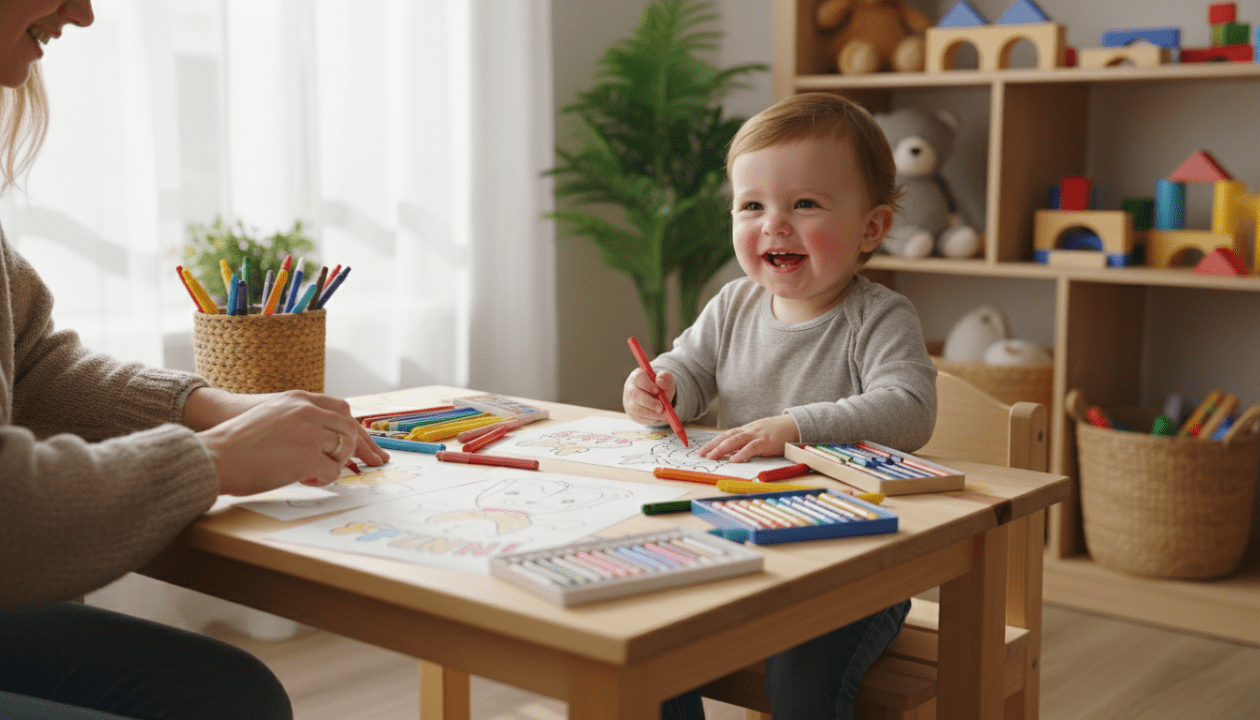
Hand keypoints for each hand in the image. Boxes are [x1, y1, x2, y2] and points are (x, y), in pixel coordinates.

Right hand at [190, 389, 389, 495]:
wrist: (214, 455)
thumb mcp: (271, 416)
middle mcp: (308, 411)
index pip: (341, 409)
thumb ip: (297, 420)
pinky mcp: (309, 457)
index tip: (367, 444)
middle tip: (371, 464)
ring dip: (335, 464)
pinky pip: (332, 471)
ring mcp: (310, 433)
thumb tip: (321, 439)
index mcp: (298, 399)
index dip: (355, 428)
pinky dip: (324, 479)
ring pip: (343, 449)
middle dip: (360, 449)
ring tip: (315, 473)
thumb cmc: (236, 442)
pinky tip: (306, 480)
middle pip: (350, 428)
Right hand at [623, 368, 676, 425]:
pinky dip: (649, 419)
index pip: (638, 378)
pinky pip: (638, 418)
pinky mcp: (630, 412)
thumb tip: (660, 381)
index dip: (647, 385)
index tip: (657, 391)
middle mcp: (629, 387)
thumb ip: (665, 378)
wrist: (658, 396)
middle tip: (661, 407)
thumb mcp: (666, 379)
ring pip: (635, 408)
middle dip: (649, 402)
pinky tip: (657, 417)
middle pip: (634, 394)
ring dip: (651, 413)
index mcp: (637, 375)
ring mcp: (628, 400)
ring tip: (663, 414)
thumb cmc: (661, 385)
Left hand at [698, 415, 799, 462]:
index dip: (713, 442)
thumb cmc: (777, 432)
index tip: (702, 450)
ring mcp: (758, 435)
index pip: (726, 435)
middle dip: (712, 445)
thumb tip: (733, 454)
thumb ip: (747, 442)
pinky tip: (734, 459)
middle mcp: (749, 430)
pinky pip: (753, 447)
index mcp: (747, 430)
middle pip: (727, 436)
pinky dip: (742, 453)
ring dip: (722, 448)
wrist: (795, 424)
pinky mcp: (767, 442)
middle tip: (701, 454)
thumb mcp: (759, 434)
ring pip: (736, 440)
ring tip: (712, 456)